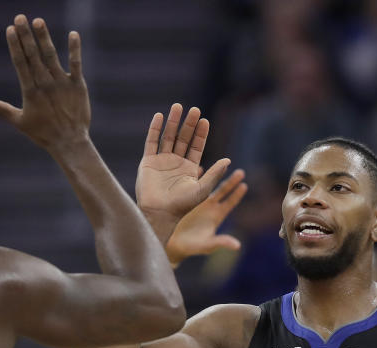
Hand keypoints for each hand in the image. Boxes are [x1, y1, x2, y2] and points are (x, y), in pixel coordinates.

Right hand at [0, 15, 88, 153]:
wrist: (69, 142)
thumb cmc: (43, 134)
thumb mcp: (20, 122)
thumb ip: (2, 110)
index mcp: (30, 92)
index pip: (20, 63)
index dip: (15, 45)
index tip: (10, 29)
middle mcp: (45, 84)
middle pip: (33, 55)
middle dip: (26, 36)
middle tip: (20, 17)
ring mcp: (62, 84)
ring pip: (51, 56)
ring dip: (44, 38)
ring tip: (38, 21)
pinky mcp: (78, 85)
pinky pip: (76, 64)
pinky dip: (74, 49)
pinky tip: (73, 34)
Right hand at [136, 103, 230, 220]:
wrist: (160, 213)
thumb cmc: (182, 205)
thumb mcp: (203, 189)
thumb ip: (214, 174)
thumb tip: (228, 160)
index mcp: (189, 168)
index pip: (196, 146)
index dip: (201, 134)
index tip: (205, 121)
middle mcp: (175, 163)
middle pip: (183, 138)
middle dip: (189, 124)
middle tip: (195, 110)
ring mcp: (161, 161)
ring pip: (168, 137)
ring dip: (173, 122)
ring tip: (178, 106)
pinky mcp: (148, 162)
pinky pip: (151, 142)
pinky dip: (155, 129)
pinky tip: (160, 117)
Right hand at [165, 169, 245, 265]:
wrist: (172, 244)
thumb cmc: (191, 247)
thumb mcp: (207, 246)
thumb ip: (221, 242)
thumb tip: (237, 246)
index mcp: (217, 216)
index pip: (230, 203)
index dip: (237, 195)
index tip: (244, 185)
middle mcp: (209, 206)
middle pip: (223, 191)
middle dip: (232, 181)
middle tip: (241, 172)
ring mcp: (198, 201)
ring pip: (209, 184)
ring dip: (215, 174)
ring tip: (221, 164)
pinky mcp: (186, 199)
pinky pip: (192, 185)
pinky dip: (196, 177)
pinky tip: (197, 167)